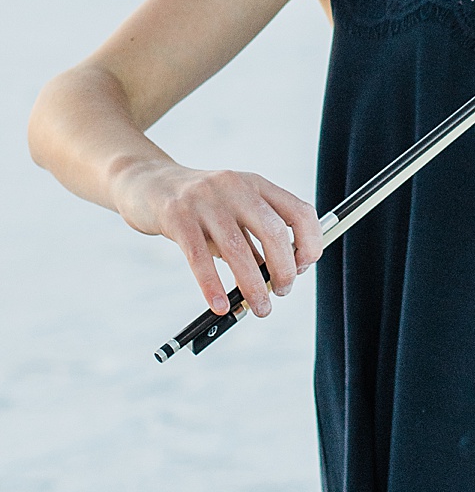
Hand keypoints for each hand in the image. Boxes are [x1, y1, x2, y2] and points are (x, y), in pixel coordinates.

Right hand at [112, 159, 323, 315]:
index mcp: (257, 185)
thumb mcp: (232, 213)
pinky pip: (198, 256)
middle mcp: (236, 187)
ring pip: (238, 249)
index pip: (300, 212)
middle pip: (274, 231)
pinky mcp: (176, 215)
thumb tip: (277, 279)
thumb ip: (253, 239)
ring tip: (260, 308)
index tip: (303, 268)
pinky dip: (212, 286)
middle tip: (282, 292)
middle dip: (284, 269)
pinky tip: (220, 305)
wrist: (147, 183)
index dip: (310, 243)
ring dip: (253, 286)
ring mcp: (205, 199)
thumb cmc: (197, 207)